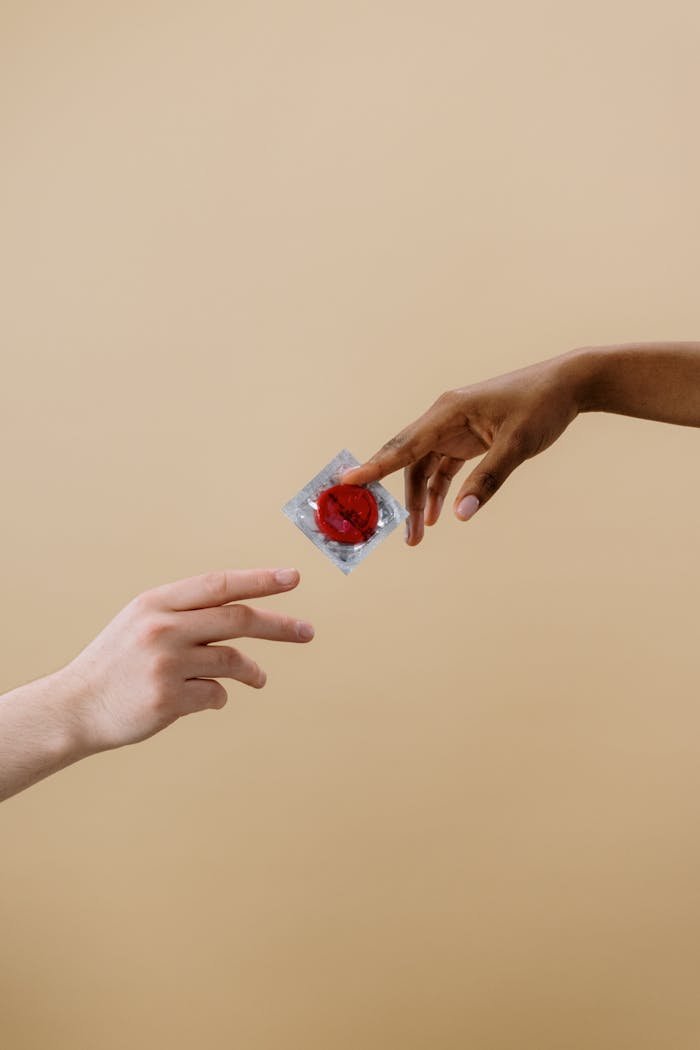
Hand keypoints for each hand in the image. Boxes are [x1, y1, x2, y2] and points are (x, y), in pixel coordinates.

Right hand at [63, 568, 313, 751]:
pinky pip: (216, 694)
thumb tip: (244, 616)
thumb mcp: (142, 622)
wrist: (74, 707)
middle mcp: (161, 627)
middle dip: (279, 625)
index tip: (292, 577)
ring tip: (258, 679)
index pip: (219, 584)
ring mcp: (165, 663)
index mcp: (156, 603)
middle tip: (307, 632)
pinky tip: (208, 699)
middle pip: (237, 619)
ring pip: (232, 660)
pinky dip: (220, 697)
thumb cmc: (117, 664)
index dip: (259, 579)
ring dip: (251, 671)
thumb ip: (187, 614)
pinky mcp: (167, 699)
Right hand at [343, 354, 581, 544]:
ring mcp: (454, 428)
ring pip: (423, 468)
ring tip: (417, 536)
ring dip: (420, 500)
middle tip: (379, 526)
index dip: (373, 467)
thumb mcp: (518, 445)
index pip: (403, 445)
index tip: (345, 482)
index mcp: (448, 412)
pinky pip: (443, 468)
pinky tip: (439, 516)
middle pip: (406, 459)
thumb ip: (488, 480)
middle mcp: (444, 418)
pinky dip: (439, 491)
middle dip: (394, 495)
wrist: (569, 385)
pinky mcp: (467, 438)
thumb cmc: (542, 405)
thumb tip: (461, 516)